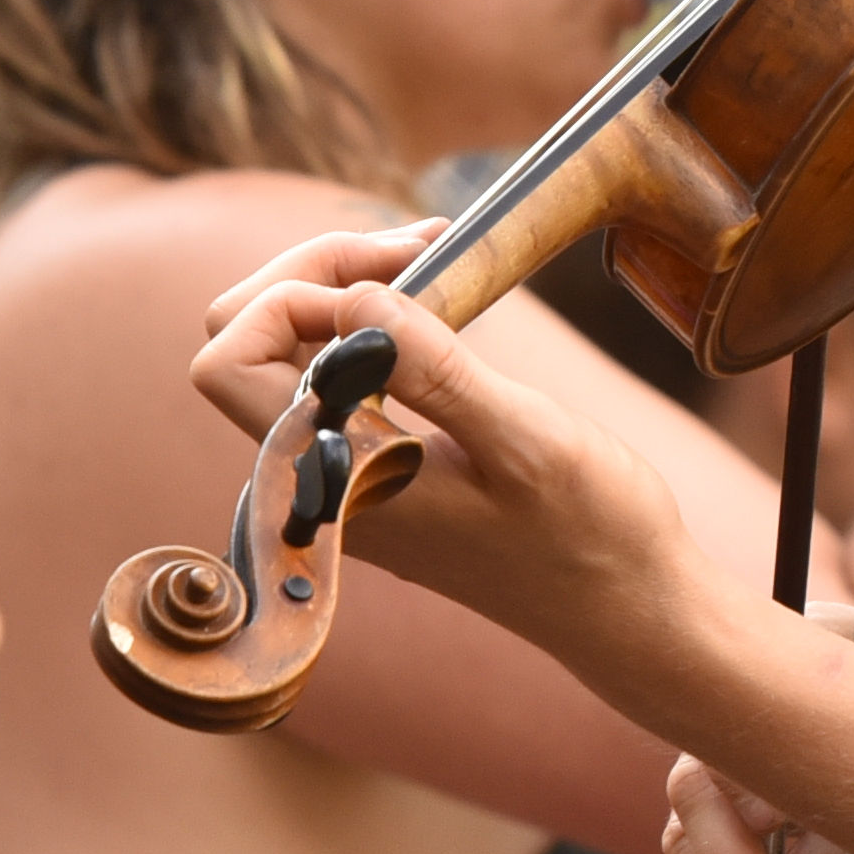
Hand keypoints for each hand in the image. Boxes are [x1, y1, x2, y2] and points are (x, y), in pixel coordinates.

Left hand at [183, 251, 717, 702]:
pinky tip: (440, 301)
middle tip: (417, 247)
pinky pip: (333, 378)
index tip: (396, 278)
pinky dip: (373, 324)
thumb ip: (434, 371)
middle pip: (244, 344)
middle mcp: (317, 486)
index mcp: (335, 486)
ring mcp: (342, 479)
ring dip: (348, 290)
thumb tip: (353, 300)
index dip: (292, 295)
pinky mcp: (375, 470)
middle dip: (317, 273)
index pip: (229, 363)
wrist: (624, 606)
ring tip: (434, 253)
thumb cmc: (590, 533)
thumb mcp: (527, 440)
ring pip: (286, 355)